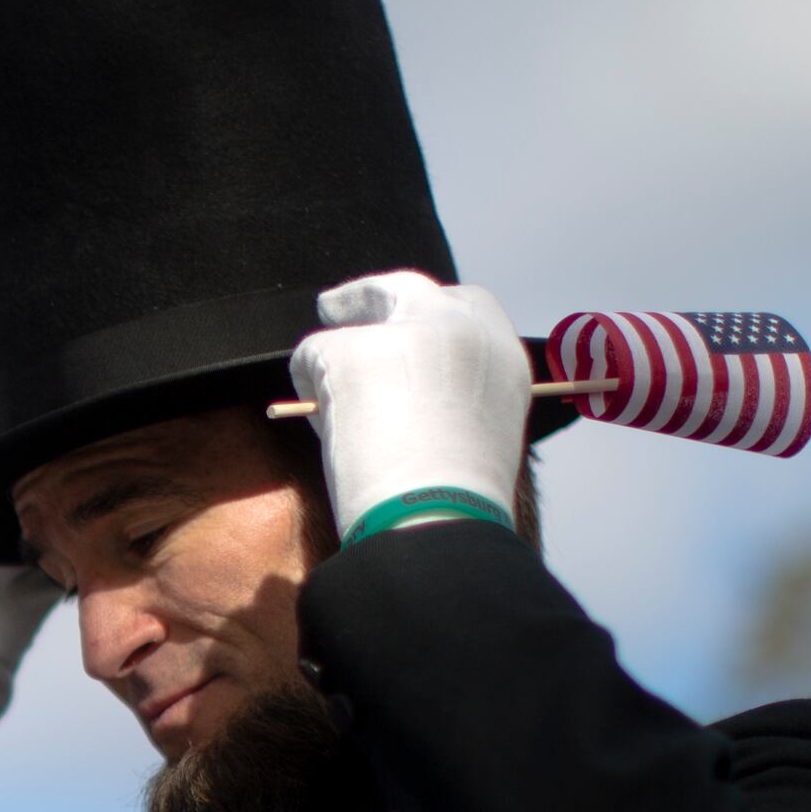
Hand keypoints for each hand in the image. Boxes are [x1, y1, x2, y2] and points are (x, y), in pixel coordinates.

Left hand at [290, 268, 529, 538]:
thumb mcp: (480, 436)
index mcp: (503, 355)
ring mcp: (407, 333)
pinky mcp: (354, 351)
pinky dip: (307, 390)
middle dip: (369, 297)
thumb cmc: (458, 504)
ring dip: (333, 366)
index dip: (426, 314)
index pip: (468, 305)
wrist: (439, 522)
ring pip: (351, 328)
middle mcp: (461, 328)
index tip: (399, 322)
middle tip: (334, 307)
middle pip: (407, 289)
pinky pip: (312, 357)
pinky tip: (327, 434)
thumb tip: (397, 390)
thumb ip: (453, 398)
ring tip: (339, 425)